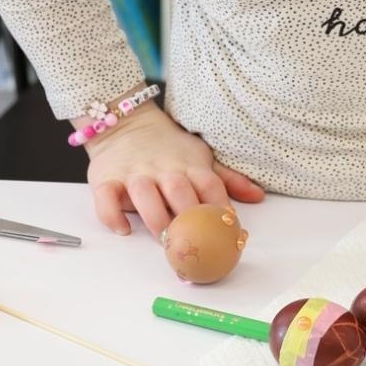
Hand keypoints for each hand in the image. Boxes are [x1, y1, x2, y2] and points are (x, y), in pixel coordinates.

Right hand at [82, 100, 264, 235]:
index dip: (221, 207)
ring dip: (155, 218)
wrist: (126, 124)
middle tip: (195, 242)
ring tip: (164, 239)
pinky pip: (107, 198)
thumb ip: (227, 179)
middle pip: (178, 191)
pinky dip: (112, 215)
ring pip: (144, 195)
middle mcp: (163, 169)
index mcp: (190, 165)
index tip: (228, 229)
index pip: (210, 185)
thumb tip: (258, 197)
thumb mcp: (201, 158)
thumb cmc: (169, 148)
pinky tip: (124, 230)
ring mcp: (134, 174)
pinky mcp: (107, 179)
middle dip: (188, 217)